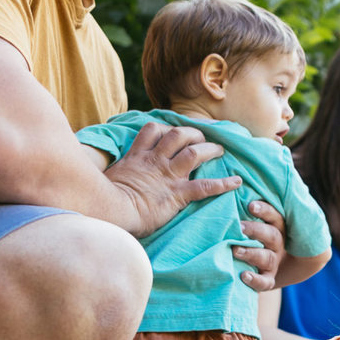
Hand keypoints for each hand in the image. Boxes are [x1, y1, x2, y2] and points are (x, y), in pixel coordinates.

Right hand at [106, 122, 239, 236]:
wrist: (110, 211)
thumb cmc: (103, 199)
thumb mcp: (107, 179)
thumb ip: (116, 173)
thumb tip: (111, 178)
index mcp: (137, 157)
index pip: (152, 130)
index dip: (166, 128)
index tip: (174, 130)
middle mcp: (155, 161)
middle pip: (178, 135)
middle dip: (193, 133)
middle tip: (202, 138)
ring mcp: (167, 176)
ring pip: (194, 153)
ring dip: (209, 149)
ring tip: (220, 150)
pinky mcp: (177, 194)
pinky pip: (205, 186)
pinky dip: (223, 184)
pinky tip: (236, 182)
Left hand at [236, 200, 286, 291]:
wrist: (257, 265)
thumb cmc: (247, 235)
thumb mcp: (249, 221)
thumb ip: (243, 208)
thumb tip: (228, 182)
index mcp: (275, 227)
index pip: (274, 216)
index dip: (264, 210)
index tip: (250, 205)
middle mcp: (277, 243)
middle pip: (272, 236)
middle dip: (256, 230)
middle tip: (239, 227)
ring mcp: (273, 262)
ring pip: (267, 257)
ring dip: (252, 253)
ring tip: (235, 250)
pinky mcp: (268, 279)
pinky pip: (265, 282)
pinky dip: (255, 280)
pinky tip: (243, 275)